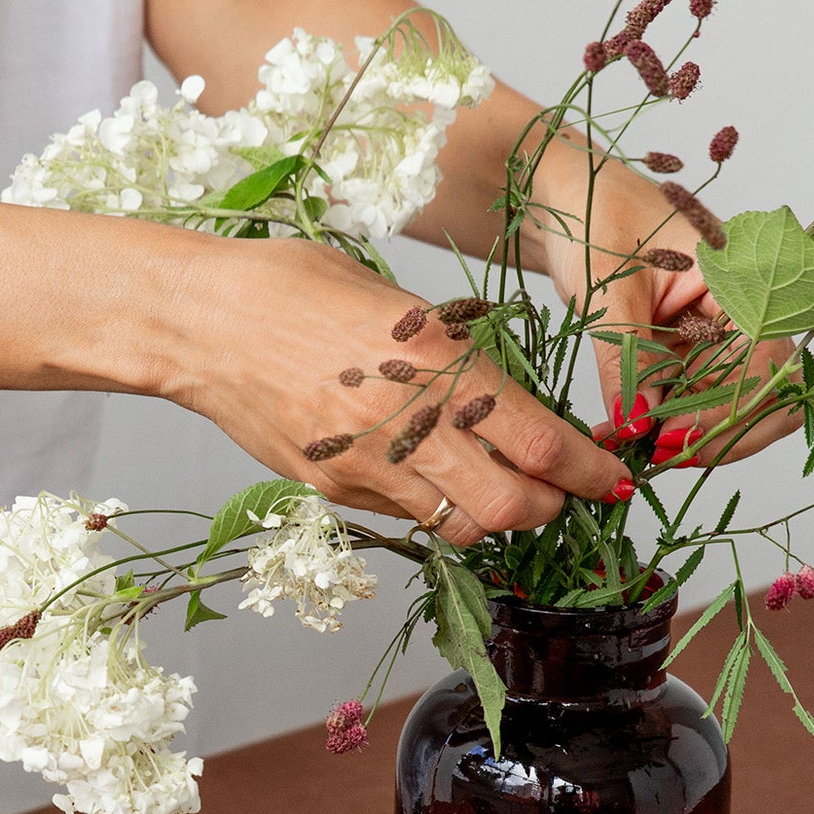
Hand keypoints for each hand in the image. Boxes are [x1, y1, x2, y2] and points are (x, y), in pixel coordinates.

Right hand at [160, 236, 625, 548]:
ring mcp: (366, 465)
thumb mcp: (395, 301)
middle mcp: (407, 424)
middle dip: (551, 507)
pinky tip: (432, 476)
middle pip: (512, 506)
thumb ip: (451, 354)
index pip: (540, 441)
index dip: (589, 471)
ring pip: (462, 526)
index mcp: (435, 362)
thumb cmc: (294, 287)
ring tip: (501, 489)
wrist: (200, 321)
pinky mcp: (332, 488)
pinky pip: (407, 515)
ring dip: (496, 518)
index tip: (612, 478)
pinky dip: (436, 506)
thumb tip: (505, 398)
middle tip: (562, 493)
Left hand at [533, 152, 802, 462]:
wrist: (565, 195)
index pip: (764, 365)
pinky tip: (627, 432)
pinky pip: (695, 398)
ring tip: (630, 448)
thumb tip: (636, 428)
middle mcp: (746, 306)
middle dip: (717, 434)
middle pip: (764, 394)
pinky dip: (667, 421)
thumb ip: (628, 361)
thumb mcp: (609, 290)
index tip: (668, 440)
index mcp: (746, 276)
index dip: (723, 411)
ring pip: (728, 404)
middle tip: (657, 456)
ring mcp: (721, 331)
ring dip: (687, 434)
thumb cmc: (592, 215)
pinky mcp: (693, 349)